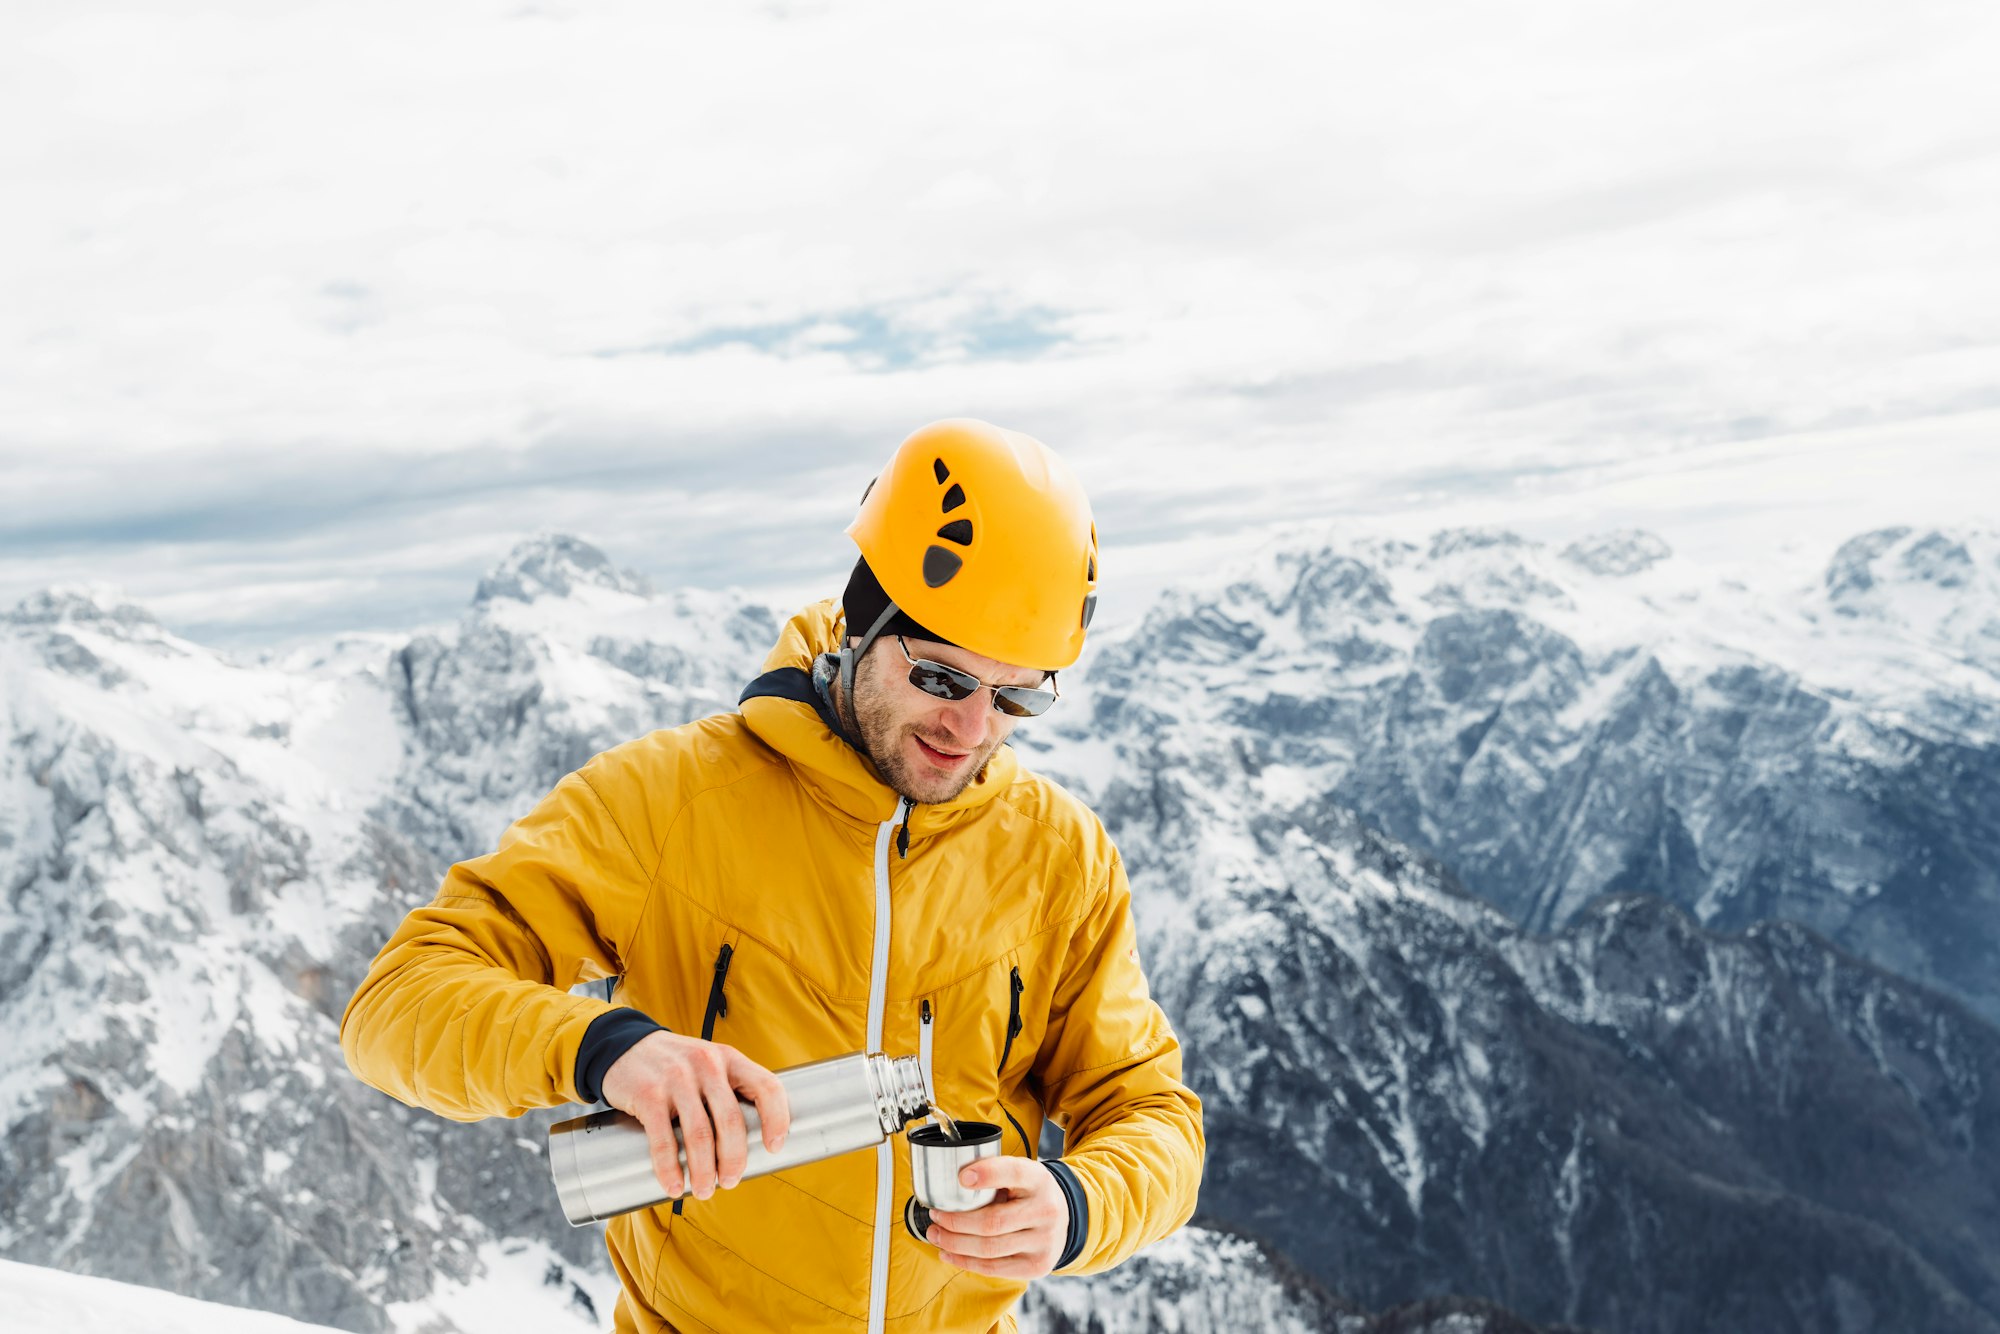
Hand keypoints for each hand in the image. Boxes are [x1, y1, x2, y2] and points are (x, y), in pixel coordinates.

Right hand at [599, 1031, 789, 1200]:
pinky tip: (673, 1185)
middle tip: (730, 1182)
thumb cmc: (675, 1064)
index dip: (778, 1119)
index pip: (767, 1087)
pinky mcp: (648, 1094)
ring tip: (704, 1191)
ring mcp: (676, 1079)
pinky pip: (662, 1139)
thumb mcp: (709, 1063)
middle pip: (731, 1120)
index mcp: (729, 1058)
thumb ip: (729, 1090)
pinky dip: (669, 1168)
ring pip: (700, 1134)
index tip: (775, 1148)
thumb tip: (750, 1143)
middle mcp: (707, 1065)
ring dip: (704, 1171)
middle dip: (734, 1159)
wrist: (623, 1046)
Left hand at [924, 1157, 1068, 1278]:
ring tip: (936, 1235)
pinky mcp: (1037, 1266)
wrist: (1064, 1218)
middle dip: (956, 1221)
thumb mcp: (1020, 1174)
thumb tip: (950, 1183)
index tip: (961, 1177)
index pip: (1014, 1172)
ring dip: (955, 1244)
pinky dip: (965, 1261)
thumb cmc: (1029, 1193)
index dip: (987, 1174)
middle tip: (935, 1215)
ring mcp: (1044, 1241)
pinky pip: (993, 1268)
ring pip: (989, 1248)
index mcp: (1039, 1179)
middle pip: (992, 1221)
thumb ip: (994, 1174)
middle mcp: (1046, 1210)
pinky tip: (949, 1253)